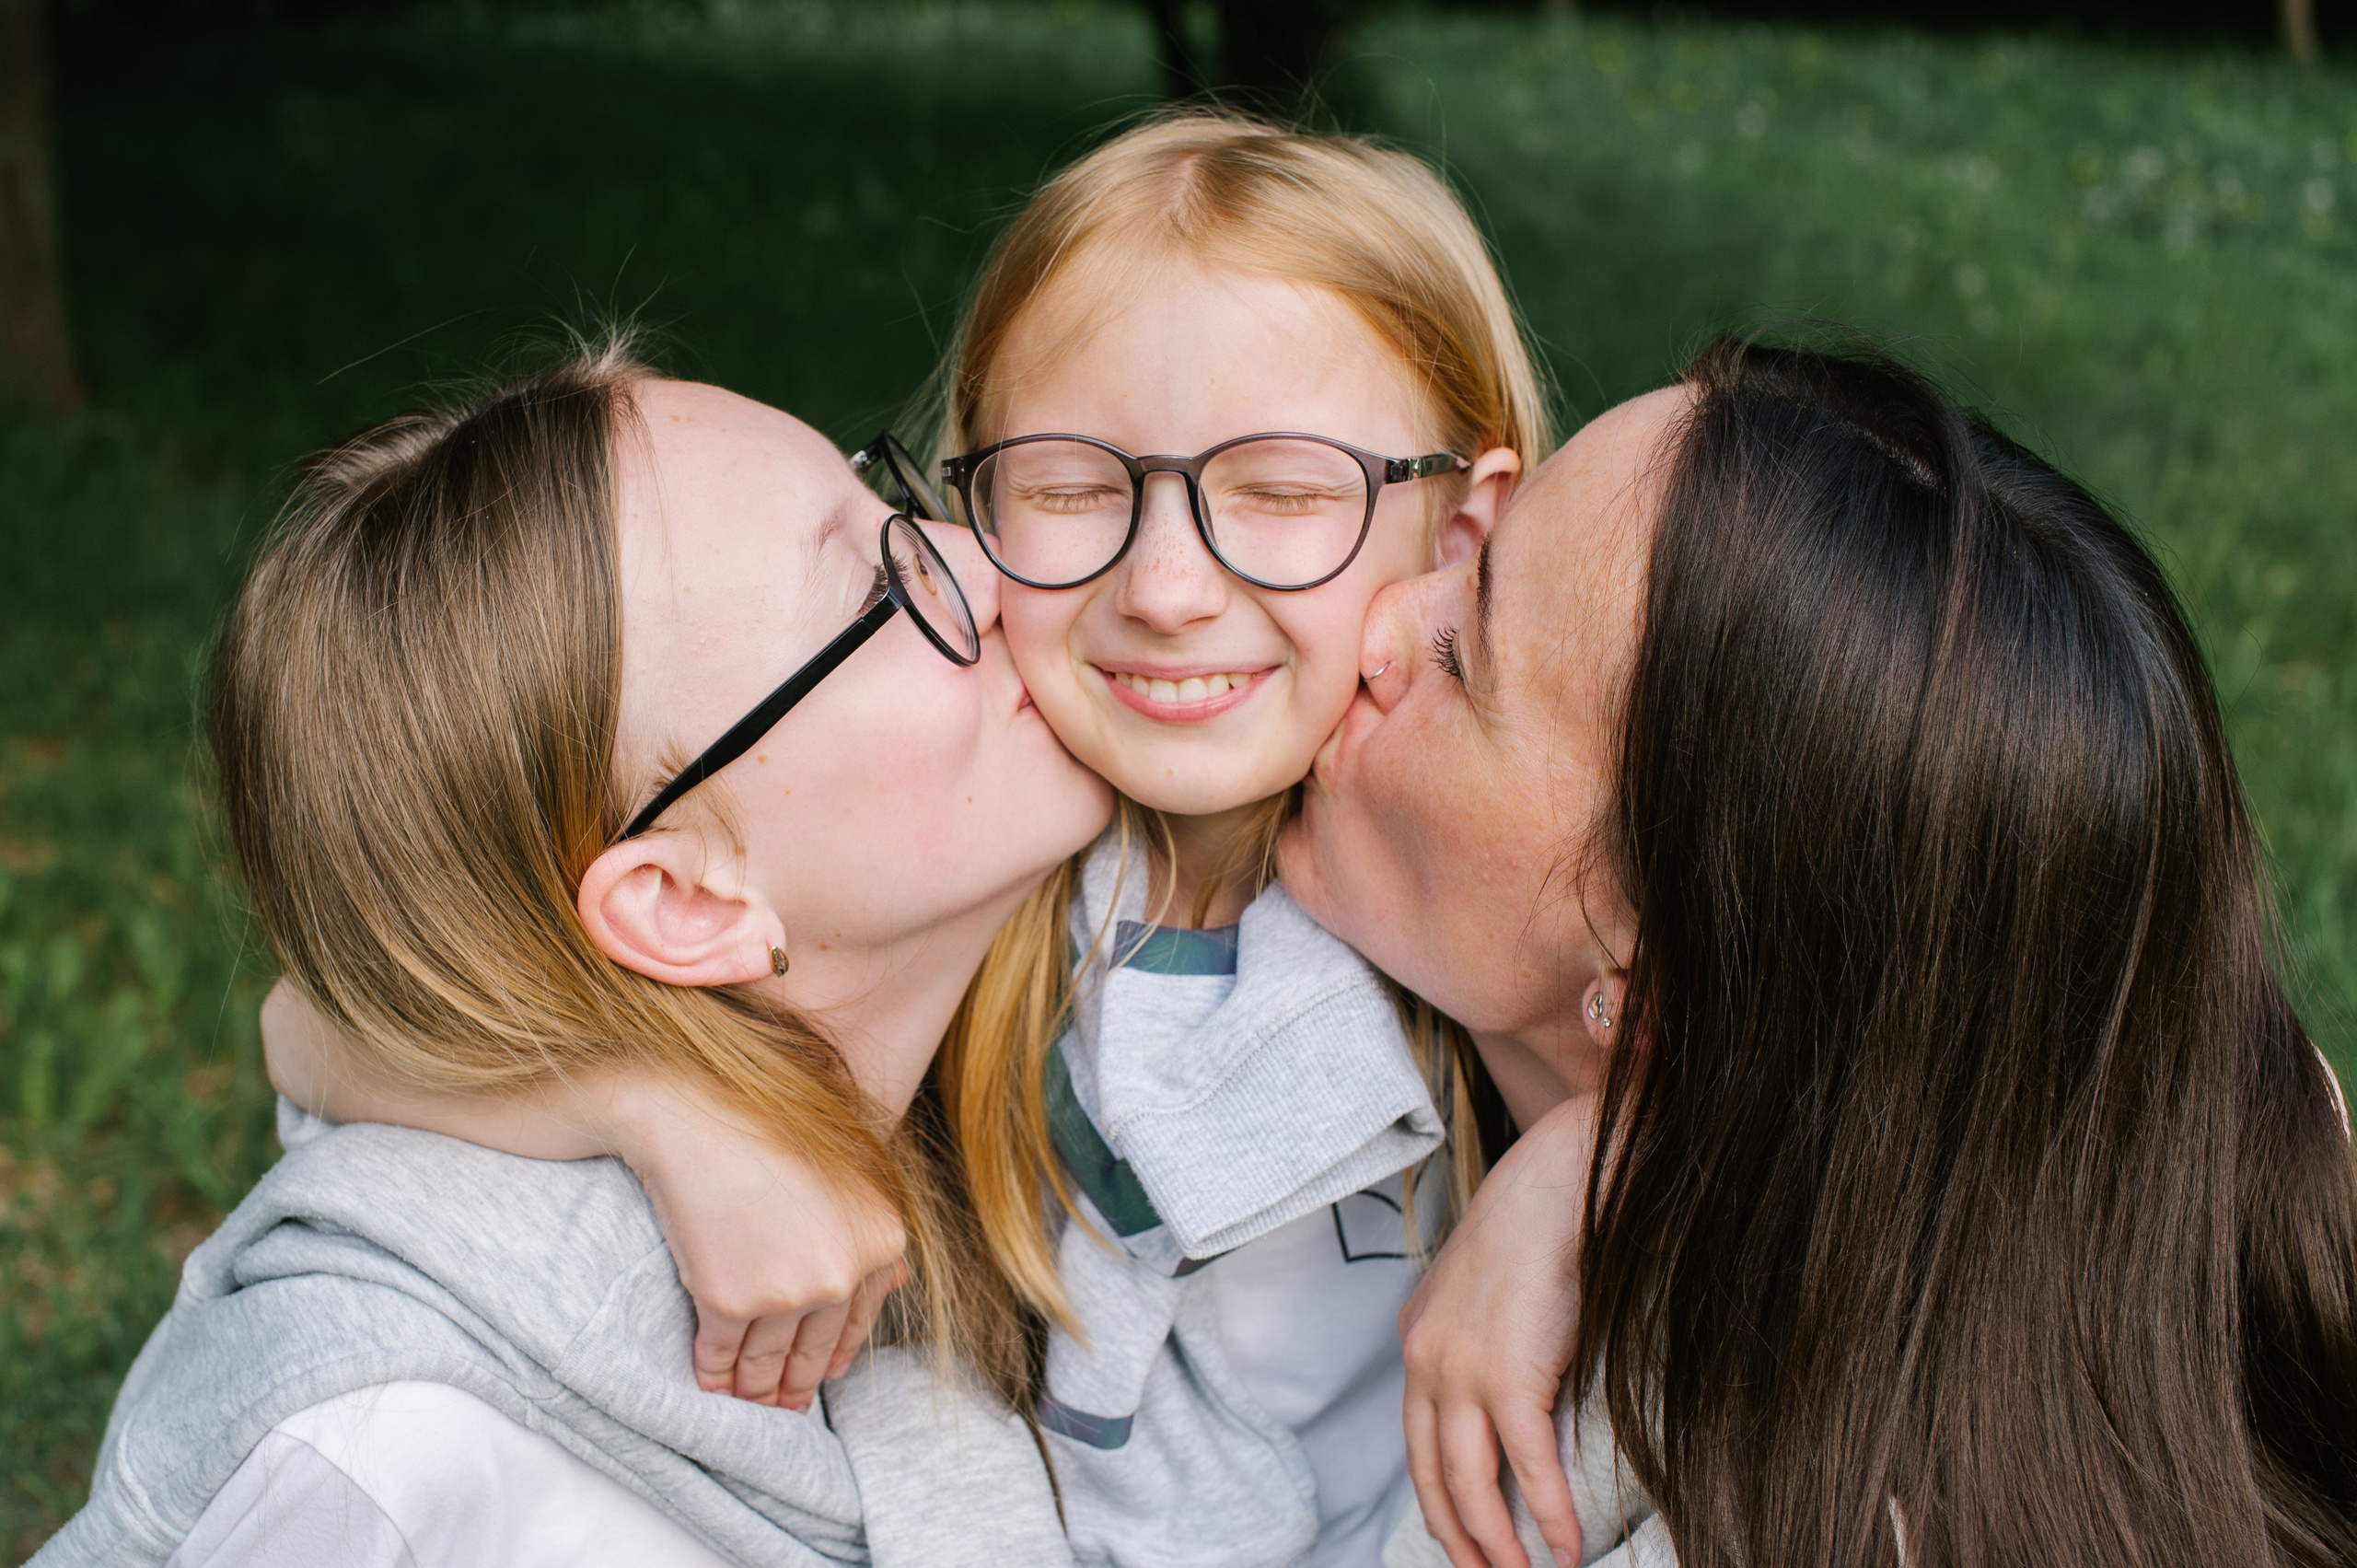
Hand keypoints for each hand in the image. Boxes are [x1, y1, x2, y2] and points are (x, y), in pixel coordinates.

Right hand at [614, 1081, 909, 1410]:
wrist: (698, 1116)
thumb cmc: (770, 1133)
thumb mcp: (849, 1173)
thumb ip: (874, 1231)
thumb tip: (897, 1284)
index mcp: (881, 1240)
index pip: (858, 1321)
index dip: (837, 1356)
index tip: (825, 1378)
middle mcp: (841, 1274)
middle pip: (814, 1348)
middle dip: (796, 1385)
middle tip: (784, 1409)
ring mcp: (787, 1291)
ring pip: (767, 1359)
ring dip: (755, 1389)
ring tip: (746, 1403)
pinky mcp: (729, 1299)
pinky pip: (721, 1352)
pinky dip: (713, 1373)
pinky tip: (710, 1382)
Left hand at [1401, 1094, 1598, 1567]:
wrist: (1557, 1180)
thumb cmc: (1537, 1226)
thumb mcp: (1487, 1290)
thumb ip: (1481, 1341)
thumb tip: (1510, 1395)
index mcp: (1417, 1341)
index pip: (1418, 1442)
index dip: (1438, 1498)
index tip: (1461, 1538)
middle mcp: (1425, 1361)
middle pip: (1433, 1476)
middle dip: (1460, 1538)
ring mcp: (1461, 1371)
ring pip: (1470, 1485)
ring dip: (1499, 1544)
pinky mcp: (1508, 1376)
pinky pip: (1526, 1466)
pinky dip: (1548, 1513)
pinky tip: (1566, 1545)